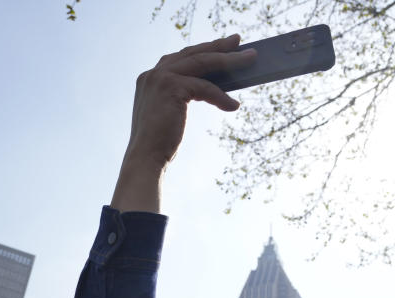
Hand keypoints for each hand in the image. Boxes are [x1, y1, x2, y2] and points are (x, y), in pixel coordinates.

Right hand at [111, 34, 255, 212]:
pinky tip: (234, 105)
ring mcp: (160, 78)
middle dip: (218, 46)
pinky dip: (221, 96)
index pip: (180, 58)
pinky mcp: (172, 88)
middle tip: (238, 40)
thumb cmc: (159, 143)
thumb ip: (184, 94)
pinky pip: (205, 87)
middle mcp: (152, 74)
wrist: (145, 159)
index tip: (219, 45)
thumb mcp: (171, 112)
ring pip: (202, 62)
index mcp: (149, 78)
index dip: (201, 50)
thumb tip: (214, 87)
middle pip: (193, 53)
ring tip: (249, 58)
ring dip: (229, 60)